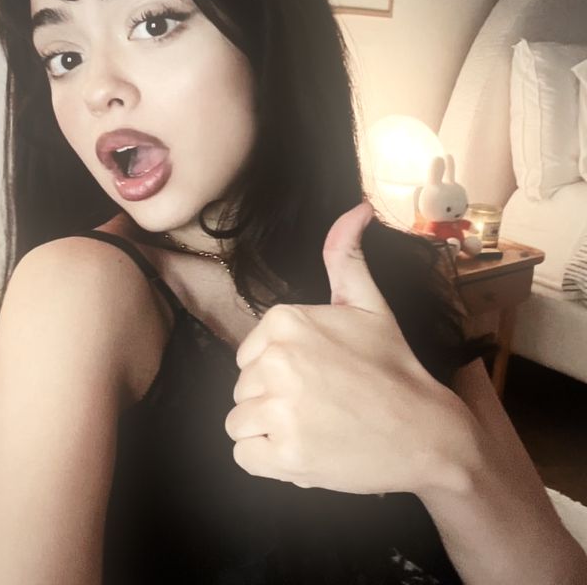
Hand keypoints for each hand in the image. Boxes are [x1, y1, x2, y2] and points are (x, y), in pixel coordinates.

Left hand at [225, 202, 465, 495]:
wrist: (429, 432)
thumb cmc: (394, 368)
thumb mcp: (370, 304)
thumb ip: (346, 256)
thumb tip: (356, 207)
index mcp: (284, 320)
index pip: (249, 355)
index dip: (280, 372)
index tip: (319, 379)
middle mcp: (274, 358)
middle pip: (244, 387)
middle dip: (275, 401)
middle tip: (322, 405)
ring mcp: (278, 407)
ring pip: (240, 422)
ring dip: (270, 432)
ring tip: (315, 428)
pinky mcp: (283, 454)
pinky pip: (244, 455)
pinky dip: (269, 461)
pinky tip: (306, 451)